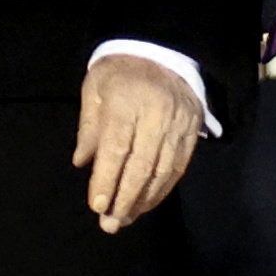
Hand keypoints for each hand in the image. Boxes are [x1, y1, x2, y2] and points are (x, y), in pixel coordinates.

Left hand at [74, 54, 202, 231]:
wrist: (162, 51)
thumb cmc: (120, 73)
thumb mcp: (94, 89)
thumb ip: (89, 126)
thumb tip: (82, 163)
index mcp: (127, 100)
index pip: (117, 146)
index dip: (107, 178)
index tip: (97, 205)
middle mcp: (156, 114)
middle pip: (142, 164)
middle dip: (125, 198)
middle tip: (110, 224)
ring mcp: (179, 123)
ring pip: (163, 170)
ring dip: (144, 200)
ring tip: (126, 219)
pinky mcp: (193, 131)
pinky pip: (178, 167)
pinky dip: (162, 190)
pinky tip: (146, 204)